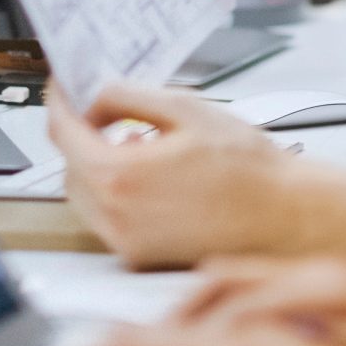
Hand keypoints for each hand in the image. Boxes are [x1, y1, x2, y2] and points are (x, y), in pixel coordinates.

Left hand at [48, 81, 302, 269]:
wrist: (286, 219)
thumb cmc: (249, 169)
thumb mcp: (187, 109)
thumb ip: (129, 97)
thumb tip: (95, 99)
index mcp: (121, 176)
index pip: (63, 133)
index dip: (59, 102)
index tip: (62, 87)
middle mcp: (116, 217)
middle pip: (70, 167)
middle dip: (81, 136)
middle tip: (107, 111)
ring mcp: (127, 243)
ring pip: (85, 196)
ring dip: (98, 167)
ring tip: (140, 143)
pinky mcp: (142, 258)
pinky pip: (108, 220)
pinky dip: (116, 194)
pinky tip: (153, 176)